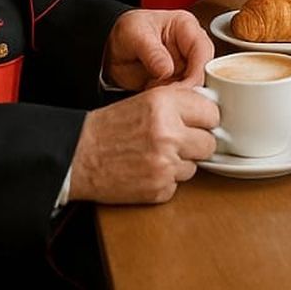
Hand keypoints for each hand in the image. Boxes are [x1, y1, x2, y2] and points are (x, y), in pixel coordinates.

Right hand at [67, 86, 218, 204]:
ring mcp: (164, 163)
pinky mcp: (158, 188)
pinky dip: (164, 182)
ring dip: (179, 164)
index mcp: (165, 104)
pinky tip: (145, 171)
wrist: (77, 156)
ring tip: (153, 156)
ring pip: (195, 166)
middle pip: (210, 143)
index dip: (204, 120)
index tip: (198, 123)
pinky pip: (177, 186)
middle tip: (175, 142)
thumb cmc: (109, 128)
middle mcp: (168, 133)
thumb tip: (213, 109)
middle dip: (195, 144)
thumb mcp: (145, 101)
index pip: (212, 114)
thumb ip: (180, 103)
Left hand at [103, 9, 212, 90]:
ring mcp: (185, 64)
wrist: (112, 50)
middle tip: (171, 98)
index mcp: (185, 26)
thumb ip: (151, 52)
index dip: (197, 71)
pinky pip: (182, 94)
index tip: (185, 88)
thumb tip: (167, 69)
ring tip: (157, 95)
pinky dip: (170, 99)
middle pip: (204, 70)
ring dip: (178, 94)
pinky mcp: (178, 80)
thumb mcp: (133, 35)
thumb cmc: (126, 33)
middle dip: (189, 86)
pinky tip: (156, 99)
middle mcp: (190, 46)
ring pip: (195, 84)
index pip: (202, 50)